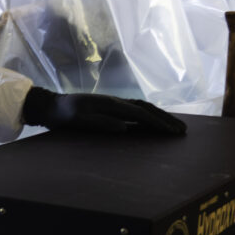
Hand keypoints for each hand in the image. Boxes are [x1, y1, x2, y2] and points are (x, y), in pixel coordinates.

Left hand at [22, 87, 185, 134]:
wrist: (52, 106)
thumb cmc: (63, 116)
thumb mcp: (78, 121)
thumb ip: (99, 123)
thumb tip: (123, 127)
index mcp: (111, 105)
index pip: (140, 114)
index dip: (157, 123)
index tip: (171, 132)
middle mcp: (116, 102)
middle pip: (147, 109)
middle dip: (166, 119)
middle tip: (182, 130)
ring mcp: (114, 104)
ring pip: (143, 108)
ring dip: (160, 117)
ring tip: (175, 127)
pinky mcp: (111, 108)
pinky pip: (135, 111)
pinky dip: (149, 115)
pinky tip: (155, 122)